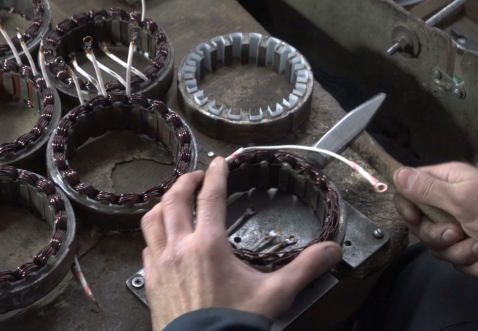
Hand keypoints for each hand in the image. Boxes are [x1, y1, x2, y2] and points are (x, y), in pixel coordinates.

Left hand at [141, 157, 342, 330]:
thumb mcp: (275, 293)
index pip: (210, 196)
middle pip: (173, 200)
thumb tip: (331, 251)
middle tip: (197, 176)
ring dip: (163, 204)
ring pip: (151, 220)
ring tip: (174, 200)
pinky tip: (163, 240)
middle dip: (185, 182)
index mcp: (208, 245)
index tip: (219, 162)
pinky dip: (154, 236)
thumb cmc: (234, 323)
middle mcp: (179, 248)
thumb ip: (304, 268)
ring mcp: (161, 264)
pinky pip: (146, 247)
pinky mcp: (151, 280)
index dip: (216, 174)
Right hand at [394, 162, 477, 276]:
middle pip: (419, 223)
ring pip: (437, 246)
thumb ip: (427, 189)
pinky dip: (472, 263)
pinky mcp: (470, 248)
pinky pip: (455, 261)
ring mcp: (460, 227)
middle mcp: (450, 203)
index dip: (407, 206)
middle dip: (437, 235)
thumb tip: (397, 174)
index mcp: (447, 182)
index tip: (415, 217)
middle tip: (456, 233)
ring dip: (459, 252)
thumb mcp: (464, 199)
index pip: (409, 189)